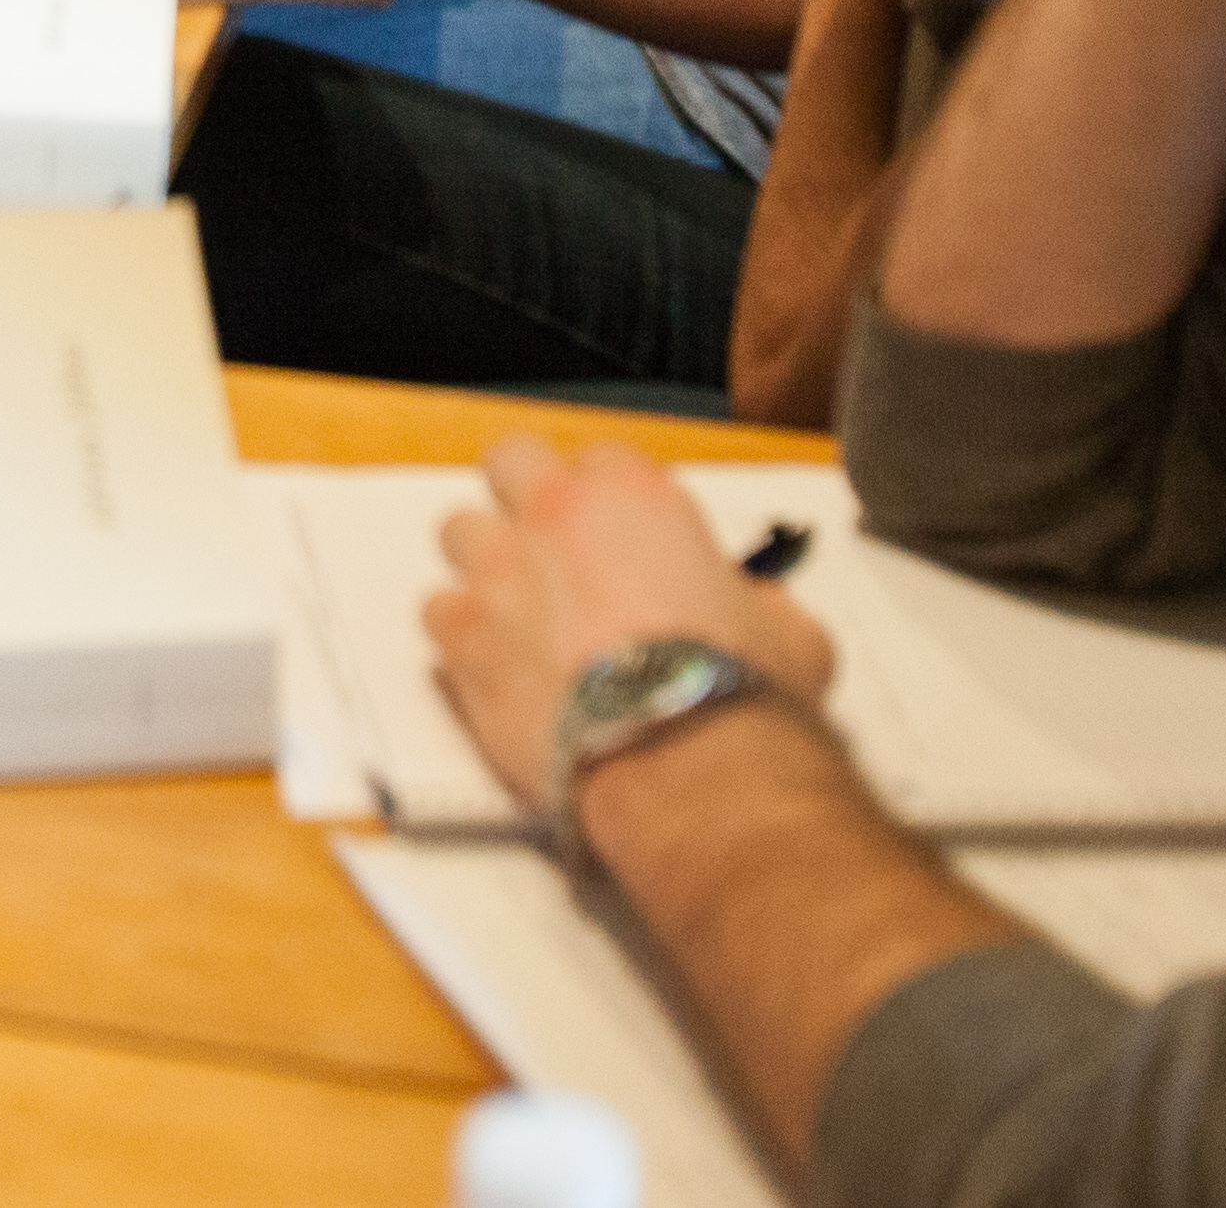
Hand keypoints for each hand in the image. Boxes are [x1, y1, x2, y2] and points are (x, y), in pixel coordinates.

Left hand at [423, 436, 841, 815]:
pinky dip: (458, 635)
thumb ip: (760, 599)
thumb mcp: (788, 631)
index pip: (601, 459)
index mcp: (637, 499)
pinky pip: (437, 612)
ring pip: (459, 531)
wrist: (684, 765)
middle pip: (510, 459)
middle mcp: (558, 518)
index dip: (607, 499)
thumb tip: (758, 608)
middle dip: (522, 492)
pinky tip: (490, 665)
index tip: (614, 534)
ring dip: (483, 564)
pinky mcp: (464, 638)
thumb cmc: (735, 698)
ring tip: (513, 612)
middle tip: (544, 544)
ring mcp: (501, 573)